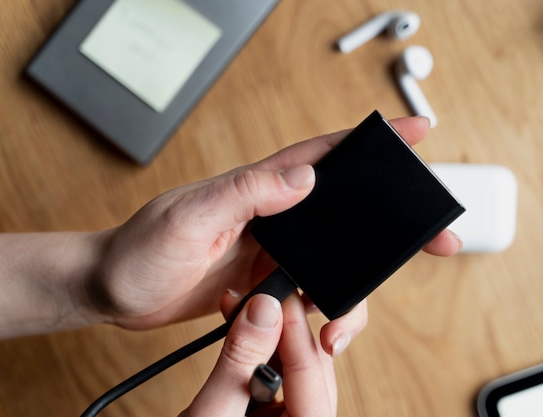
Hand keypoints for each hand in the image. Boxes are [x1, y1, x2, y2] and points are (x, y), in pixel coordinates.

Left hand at [87, 116, 461, 354]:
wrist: (113, 292)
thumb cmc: (138, 249)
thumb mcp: (189, 217)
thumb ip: (245, 194)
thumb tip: (305, 178)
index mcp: (256, 189)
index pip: (322, 157)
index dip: (370, 145)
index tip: (413, 135)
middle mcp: (271, 215)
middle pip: (343, 209)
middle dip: (388, 222)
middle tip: (428, 236)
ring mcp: (270, 248)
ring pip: (333, 258)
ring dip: (355, 282)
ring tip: (346, 316)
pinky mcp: (263, 280)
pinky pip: (310, 288)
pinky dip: (324, 306)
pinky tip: (321, 325)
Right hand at [179, 292, 336, 416]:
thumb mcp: (209, 415)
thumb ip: (238, 362)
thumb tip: (262, 311)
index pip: (311, 376)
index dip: (294, 330)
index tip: (276, 296)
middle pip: (313, 372)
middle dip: (286, 331)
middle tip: (263, 298)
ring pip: (297, 373)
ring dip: (273, 340)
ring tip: (248, 312)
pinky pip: (279, 381)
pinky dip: (261, 356)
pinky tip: (245, 336)